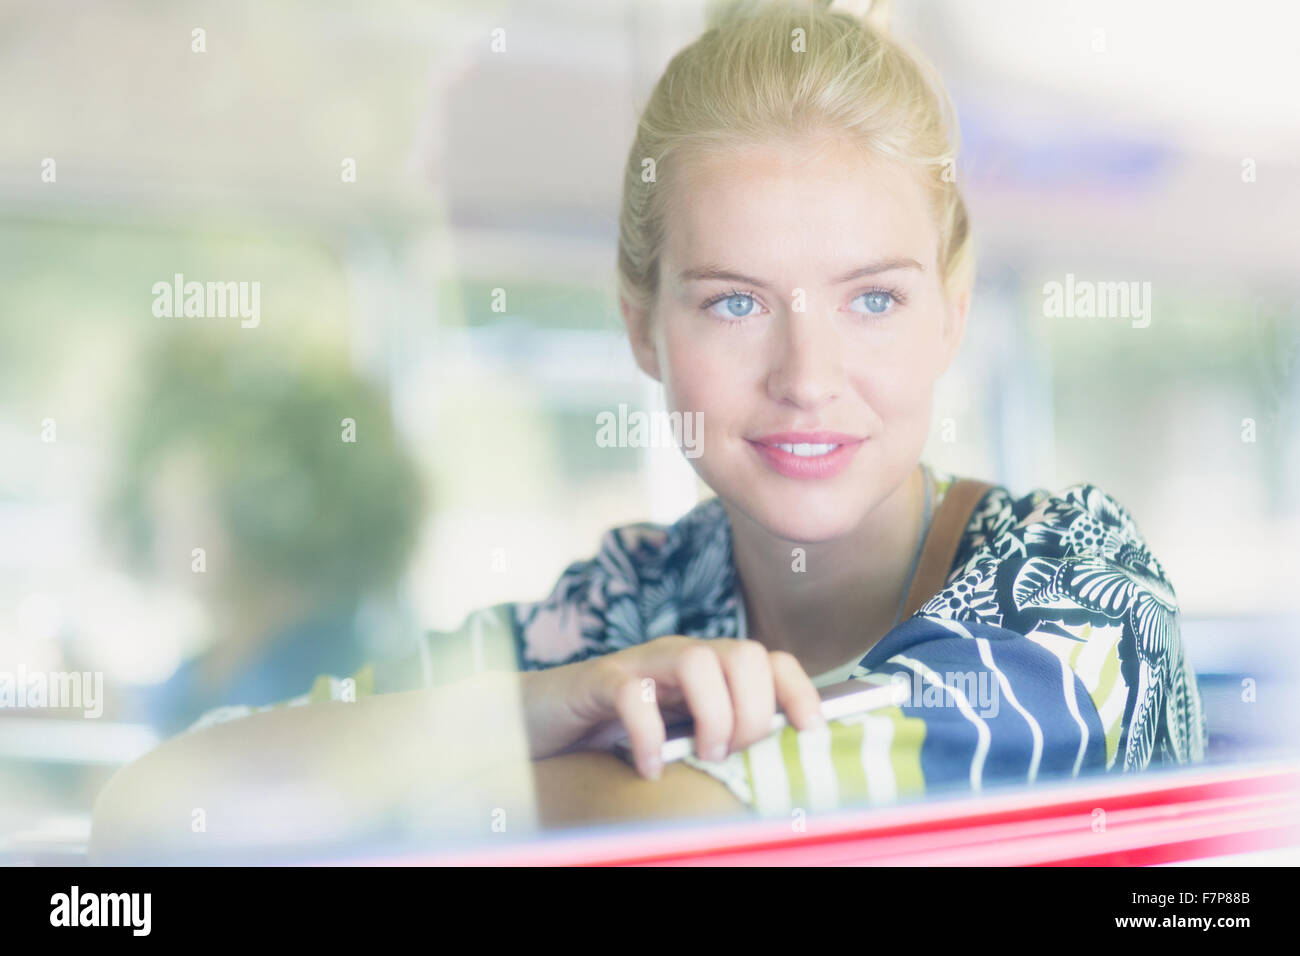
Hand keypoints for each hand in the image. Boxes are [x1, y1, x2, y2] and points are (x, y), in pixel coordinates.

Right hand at [522, 636, 825, 779]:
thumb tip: (775, 768)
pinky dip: (649, 737)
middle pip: (743, 654)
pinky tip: (648, 768)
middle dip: (750, 712)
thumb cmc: (614, 732)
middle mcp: (679, 654)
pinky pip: (635, 695)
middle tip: (729, 754)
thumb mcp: (676, 733)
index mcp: (706, 666)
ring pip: (698, 662)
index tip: (811, 731)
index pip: (768, 658)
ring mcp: (639, 662)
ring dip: (713, 716)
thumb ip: (717, 737)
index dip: (798, 690)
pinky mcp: (599, 680)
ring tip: (700, 756)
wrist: (538, 719)